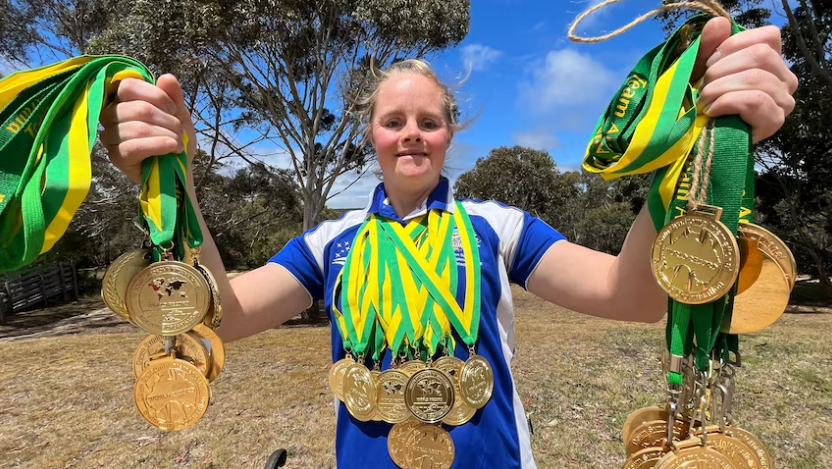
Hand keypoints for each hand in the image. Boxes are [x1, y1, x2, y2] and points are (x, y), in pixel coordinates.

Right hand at [99, 74, 196, 183]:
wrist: (180, 170)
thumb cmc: (175, 139)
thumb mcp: (179, 114)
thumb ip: (173, 96)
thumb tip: (166, 77)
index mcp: (123, 101)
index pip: (128, 86)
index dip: (156, 95)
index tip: (173, 110)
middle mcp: (110, 116)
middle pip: (138, 109)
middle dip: (168, 121)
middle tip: (180, 132)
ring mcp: (110, 137)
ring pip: (138, 128)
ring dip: (167, 135)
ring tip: (178, 144)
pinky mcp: (116, 157)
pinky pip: (134, 146)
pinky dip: (158, 145)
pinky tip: (172, 147)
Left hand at [693, 17, 798, 143]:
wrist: (692, 137)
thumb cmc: (700, 101)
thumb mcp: (700, 69)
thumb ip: (709, 45)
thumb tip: (720, 23)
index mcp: (771, 62)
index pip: (768, 37)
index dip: (733, 46)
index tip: (709, 64)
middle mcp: (785, 80)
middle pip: (761, 55)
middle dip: (721, 70)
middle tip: (702, 89)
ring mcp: (783, 101)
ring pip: (757, 78)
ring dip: (719, 89)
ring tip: (704, 102)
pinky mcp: (774, 121)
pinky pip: (754, 100)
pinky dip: (726, 102)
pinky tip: (712, 112)